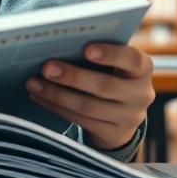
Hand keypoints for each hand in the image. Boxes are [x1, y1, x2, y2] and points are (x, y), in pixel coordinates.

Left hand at [25, 43, 154, 150]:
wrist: (122, 116)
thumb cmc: (111, 75)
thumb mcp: (114, 64)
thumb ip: (97, 53)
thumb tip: (61, 42)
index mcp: (142, 69)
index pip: (132, 60)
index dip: (110, 54)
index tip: (86, 48)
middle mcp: (141, 94)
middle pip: (104, 86)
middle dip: (72, 76)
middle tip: (46, 67)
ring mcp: (129, 118)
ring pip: (88, 107)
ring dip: (57, 94)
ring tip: (33, 83)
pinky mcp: (113, 135)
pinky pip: (81, 121)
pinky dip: (56, 107)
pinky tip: (40, 96)